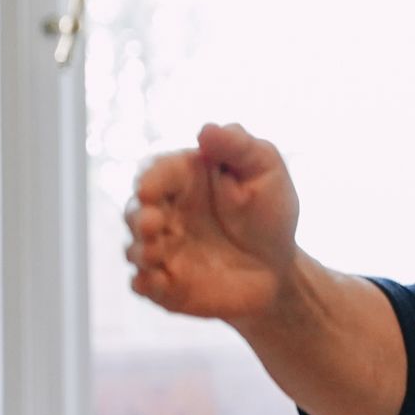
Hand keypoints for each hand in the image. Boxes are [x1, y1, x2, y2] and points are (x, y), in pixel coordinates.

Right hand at [124, 122, 303, 325]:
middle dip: (138, 217)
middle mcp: (165, 213)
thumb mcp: (266, 171)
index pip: (155, 173)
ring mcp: (163, 250)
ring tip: (157, 251)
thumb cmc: (269, 213)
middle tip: (154, 222)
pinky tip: (157, 282)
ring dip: (140, 250)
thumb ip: (238, 147)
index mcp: (183, 180)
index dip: (150, 181)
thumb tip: (207, 129)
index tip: (151, 189)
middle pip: (135, 211)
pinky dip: (145, 283)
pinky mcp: (166, 284)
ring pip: (135, 248)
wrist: (280, 268)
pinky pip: (144, 285)